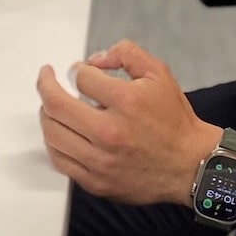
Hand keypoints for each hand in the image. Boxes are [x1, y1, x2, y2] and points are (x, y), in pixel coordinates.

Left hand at [37, 39, 218, 205]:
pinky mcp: (95, 181)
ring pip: (53, 134)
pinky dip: (53, 142)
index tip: (78, 70)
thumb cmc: (173, 120)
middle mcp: (110, 132)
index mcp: (126, 101)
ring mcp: (100, 160)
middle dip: (46, 85)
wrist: (189, 164)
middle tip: (47, 78)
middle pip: (57, 106)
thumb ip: (127, 54)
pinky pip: (60, 160)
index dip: (77, 69)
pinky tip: (58, 130)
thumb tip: (95, 59)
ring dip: (46, 113)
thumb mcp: (159, 73)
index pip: (82, 77)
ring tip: (50, 104)